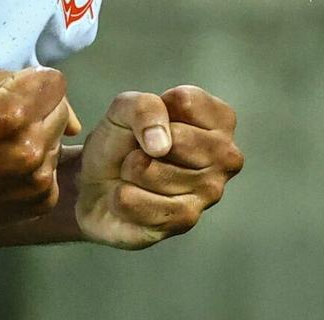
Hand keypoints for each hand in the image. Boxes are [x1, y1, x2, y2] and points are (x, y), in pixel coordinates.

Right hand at [0, 67, 81, 231]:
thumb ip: (20, 81)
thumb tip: (58, 102)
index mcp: (13, 110)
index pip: (56, 82)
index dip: (40, 85)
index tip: (25, 94)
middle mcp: (32, 144)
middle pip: (62, 113)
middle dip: (41, 112)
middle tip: (13, 123)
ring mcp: (39, 177)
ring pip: (58, 144)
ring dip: (40, 142)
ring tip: (8, 151)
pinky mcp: (43, 201)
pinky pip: (53, 174)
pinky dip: (36, 171)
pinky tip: (11, 174)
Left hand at [76, 85, 242, 249]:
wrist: (97, 184)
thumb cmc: (120, 141)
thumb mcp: (124, 109)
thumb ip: (144, 108)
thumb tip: (161, 145)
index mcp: (220, 120)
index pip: (186, 102)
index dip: (153, 111)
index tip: (151, 123)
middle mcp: (226, 157)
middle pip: (175, 139)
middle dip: (141, 144)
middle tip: (141, 152)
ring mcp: (211, 191)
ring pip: (151, 171)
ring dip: (129, 171)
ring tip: (136, 175)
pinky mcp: (185, 220)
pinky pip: (137, 201)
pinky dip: (121, 197)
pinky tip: (131, 197)